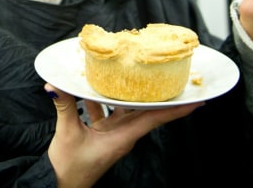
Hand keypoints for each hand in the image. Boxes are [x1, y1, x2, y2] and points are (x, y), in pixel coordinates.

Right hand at [45, 83, 201, 186]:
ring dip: (131, 94)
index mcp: (122, 138)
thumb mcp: (67, 134)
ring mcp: (113, 134)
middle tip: (172, 78)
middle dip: (160, 97)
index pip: (155, 119)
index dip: (176, 110)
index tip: (196, 101)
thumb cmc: (69, 168)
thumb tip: (55, 85)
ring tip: (137, 75)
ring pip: (128, 110)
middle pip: (147, 112)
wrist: (59, 184)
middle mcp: (122, 135)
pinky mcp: (101, 134)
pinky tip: (95, 87)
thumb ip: (65, 106)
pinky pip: (108, 112)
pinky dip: (104, 100)